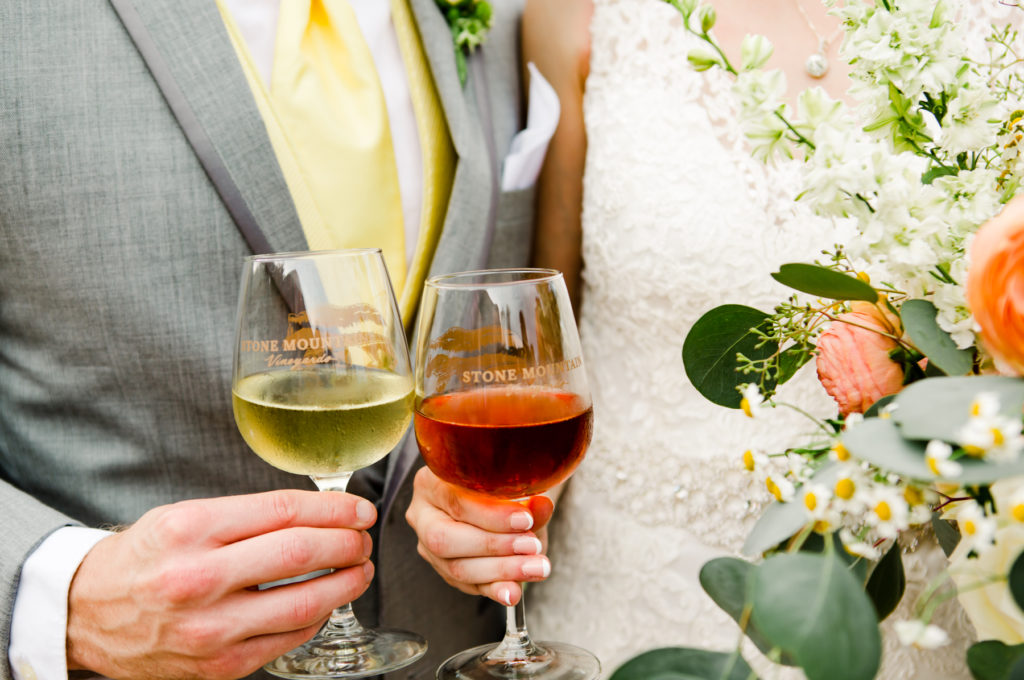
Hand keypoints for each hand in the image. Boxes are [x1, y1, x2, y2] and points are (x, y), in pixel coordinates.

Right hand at [66, 489, 375, 679]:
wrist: (86, 614)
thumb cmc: (142, 559)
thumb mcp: (184, 516)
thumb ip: (248, 514)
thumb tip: (318, 512)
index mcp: (192, 530)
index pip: (285, 511)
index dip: (334, 509)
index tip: (357, 509)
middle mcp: (199, 579)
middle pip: (301, 553)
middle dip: (347, 542)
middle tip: (363, 537)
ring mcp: (210, 628)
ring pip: (305, 602)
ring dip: (346, 582)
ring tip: (359, 568)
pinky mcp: (219, 665)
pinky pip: (289, 639)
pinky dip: (318, 617)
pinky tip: (325, 602)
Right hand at [405, 467, 554, 606]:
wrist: (503, 500)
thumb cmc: (503, 487)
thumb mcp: (515, 488)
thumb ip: (527, 500)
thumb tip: (541, 506)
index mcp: (430, 482)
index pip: (455, 501)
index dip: (491, 515)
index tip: (526, 520)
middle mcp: (422, 515)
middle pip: (445, 539)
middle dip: (493, 546)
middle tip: (531, 546)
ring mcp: (429, 546)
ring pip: (456, 567)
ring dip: (501, 571)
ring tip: (536, 568)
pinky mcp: (444, 570)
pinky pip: (468, 585)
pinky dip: (495, 588)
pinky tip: (514, 591)